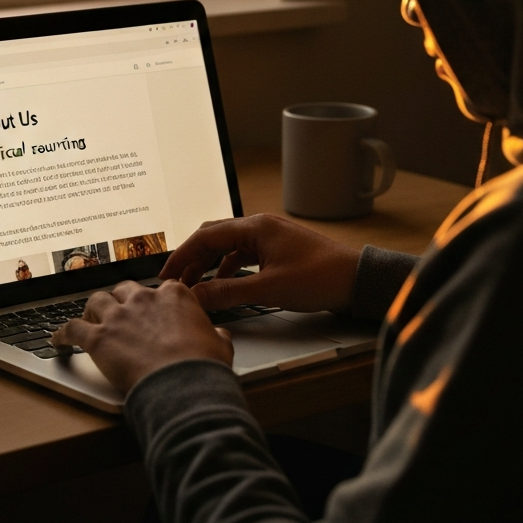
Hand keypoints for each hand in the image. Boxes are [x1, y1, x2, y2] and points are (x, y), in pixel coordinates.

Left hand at [52, 280, 232, 393]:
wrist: (182, 384)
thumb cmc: (203, 366)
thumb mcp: (220, 345)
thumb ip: (215, 335)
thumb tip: (219, 337)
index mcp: (174, 295)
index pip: (159, 289)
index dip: (152, 302)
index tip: (151, 311)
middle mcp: (143, 298)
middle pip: (123, 290)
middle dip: (120, 301)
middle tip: (119, 314)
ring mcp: (118, 316)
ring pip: (96, 302)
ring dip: (92, 310)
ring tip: (90, 320)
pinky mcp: (98, 338)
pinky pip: (71, 329)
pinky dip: (62, 334)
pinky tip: (57, 340)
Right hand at [159, 214, 359, 313]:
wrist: (356, 280)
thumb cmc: (320, 278)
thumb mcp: (268, 289)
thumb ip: (227, 291)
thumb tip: (195, 295)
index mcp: (256, 227)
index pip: (206, 235)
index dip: (181, 255)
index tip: (166, 273)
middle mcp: (261, 226)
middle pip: (214, 237)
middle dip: (192, 259)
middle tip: (175, 280)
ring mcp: (271, 237)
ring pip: (229, 247)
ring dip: (209, 265)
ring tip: (196, 286)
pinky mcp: (279, 250)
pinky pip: (244, 255)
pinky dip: (229, 268)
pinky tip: (224, 285)